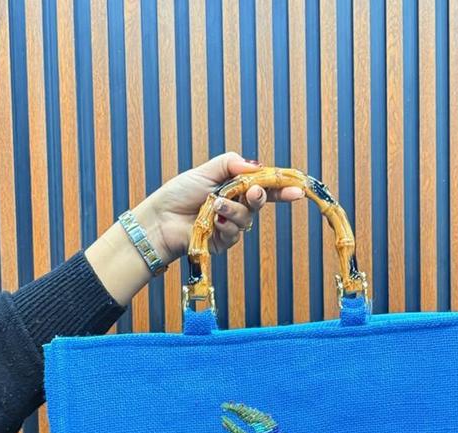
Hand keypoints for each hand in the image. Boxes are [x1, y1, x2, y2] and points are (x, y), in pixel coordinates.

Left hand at [134, 151, 304, 264]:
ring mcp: (229, 225)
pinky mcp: (223, 242)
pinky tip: (213, 220)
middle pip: (259, 202)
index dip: (280, 188)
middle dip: (261, 197)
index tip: (297, 189)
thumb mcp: (206, 171)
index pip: (262, 186)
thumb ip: (231, 164)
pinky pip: (235, 234)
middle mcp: (234, 206)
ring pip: (247, 218)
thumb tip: (256, 165)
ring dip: (235, 211)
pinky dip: (226, 224)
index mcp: (232, 187)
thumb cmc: (177, 195)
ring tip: (216, 206)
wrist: (159, 220)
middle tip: (255, 193)